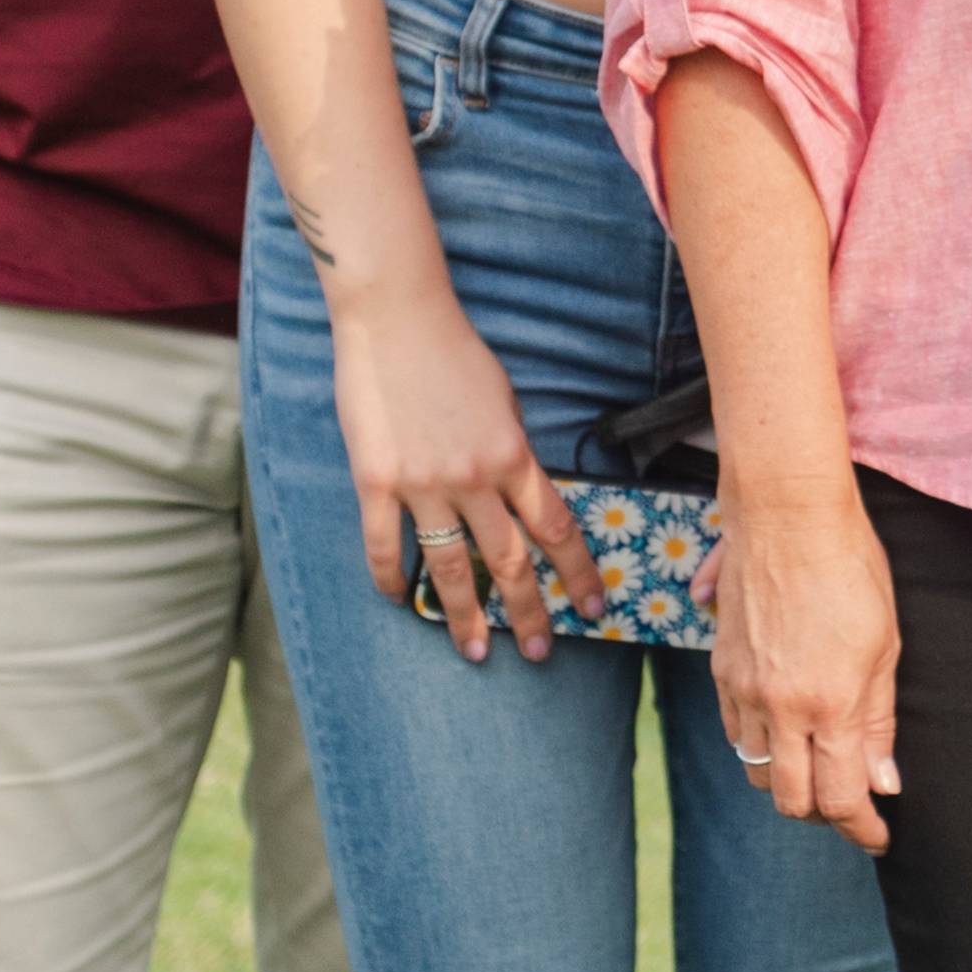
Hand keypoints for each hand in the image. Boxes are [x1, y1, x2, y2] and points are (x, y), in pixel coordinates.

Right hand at [331, 283, 600, 661]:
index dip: (577, 573)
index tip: (594, 606)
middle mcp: (474, 478)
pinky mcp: (376, 482)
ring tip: (475, 652)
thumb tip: (522, 494)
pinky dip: (392, 578)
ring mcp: (423, 484)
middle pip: (509, 560)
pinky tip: (401, 600)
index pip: (556, 528)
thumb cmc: (454, 352)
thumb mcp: (504, 401)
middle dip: (528, 612)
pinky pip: (384, 546)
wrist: (396, 319)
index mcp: (513, 455)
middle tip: (540, 652)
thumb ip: (512, 453)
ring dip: (466, 616)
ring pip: (451, 567)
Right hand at [709, 484, 902, 853]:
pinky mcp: (721, 671)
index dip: (862, 828)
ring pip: (758, 772)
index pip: (842, 796)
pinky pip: (736, 735)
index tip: (878, 837)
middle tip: (850, 805)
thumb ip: (878, 720)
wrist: (788, 516)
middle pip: (792, 801)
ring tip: (818, 769)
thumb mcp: (885, 644)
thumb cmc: (851, 568)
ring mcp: (744, 690)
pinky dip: (761, 749)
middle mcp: (782, 707)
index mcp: (831, 703)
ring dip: (789, 784)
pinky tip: (786, 734)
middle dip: (824, 815)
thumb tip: (882, 782)